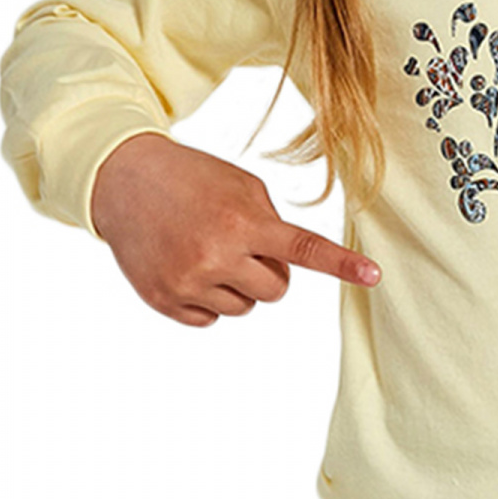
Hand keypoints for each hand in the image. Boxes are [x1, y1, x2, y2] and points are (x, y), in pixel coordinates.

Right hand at [89, 132, 379, 326]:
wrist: (124, 180)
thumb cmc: (193, 180)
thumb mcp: (241, 186)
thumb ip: (272, 224)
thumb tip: (288, 267)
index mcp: (242, 221)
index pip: (303, 248)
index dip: (341, 265)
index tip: (374, 276)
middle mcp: (216, 254)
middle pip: (276, 291)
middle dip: (267, 271)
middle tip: (240, 242)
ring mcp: (188, 282)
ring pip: (244, 307)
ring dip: (235, 285)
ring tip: (206, 248)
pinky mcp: (165, 300)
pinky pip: (210, 319)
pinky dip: (206, 299)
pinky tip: (186, 265)